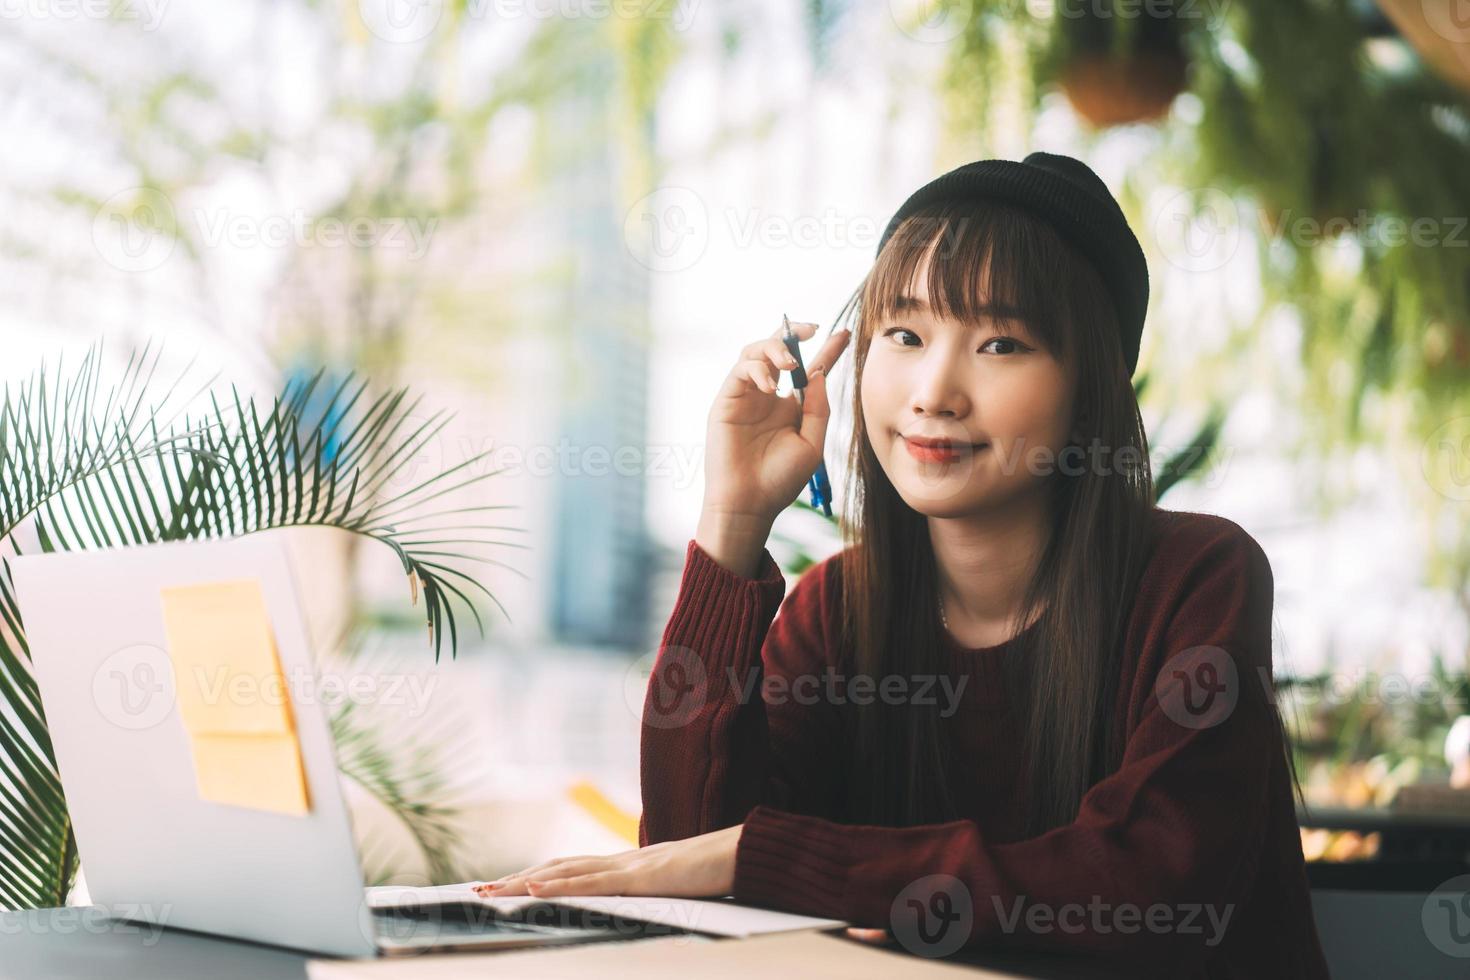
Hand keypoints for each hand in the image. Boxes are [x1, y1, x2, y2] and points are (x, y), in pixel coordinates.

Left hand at [472, 824, 742, 899]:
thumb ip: (652, 893)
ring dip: (524, 882)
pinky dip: (559, 887)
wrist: (743, 853)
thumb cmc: (715, 871)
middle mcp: (620, 861)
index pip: (571, 870)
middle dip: (516, 880)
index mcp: (627, 866)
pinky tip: (533, 891)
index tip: (504, 887)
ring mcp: (628, 867)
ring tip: (492, 893)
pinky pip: (592, 883)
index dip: (536, 877)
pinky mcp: (640, 878)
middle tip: (478, 892)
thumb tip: (640, 901)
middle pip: (557, 869)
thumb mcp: (676, 889)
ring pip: (565, 873)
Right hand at [701, 320, 851, 526]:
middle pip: (778, 352)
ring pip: (755, 353)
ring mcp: (746, 396)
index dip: (827, 350)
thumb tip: (819, 373)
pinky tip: (769, 385)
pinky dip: (757, 369)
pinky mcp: (727, 400)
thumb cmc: (780, 480)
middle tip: (810, 330)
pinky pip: (740, 370)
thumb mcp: (811, 444)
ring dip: (774, 349)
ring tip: (789, 363)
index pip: (810, 370)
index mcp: (791, 407)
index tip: (844, 333)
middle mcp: (768, 396)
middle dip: (792, 335)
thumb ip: (817, 408)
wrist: (749, 503)